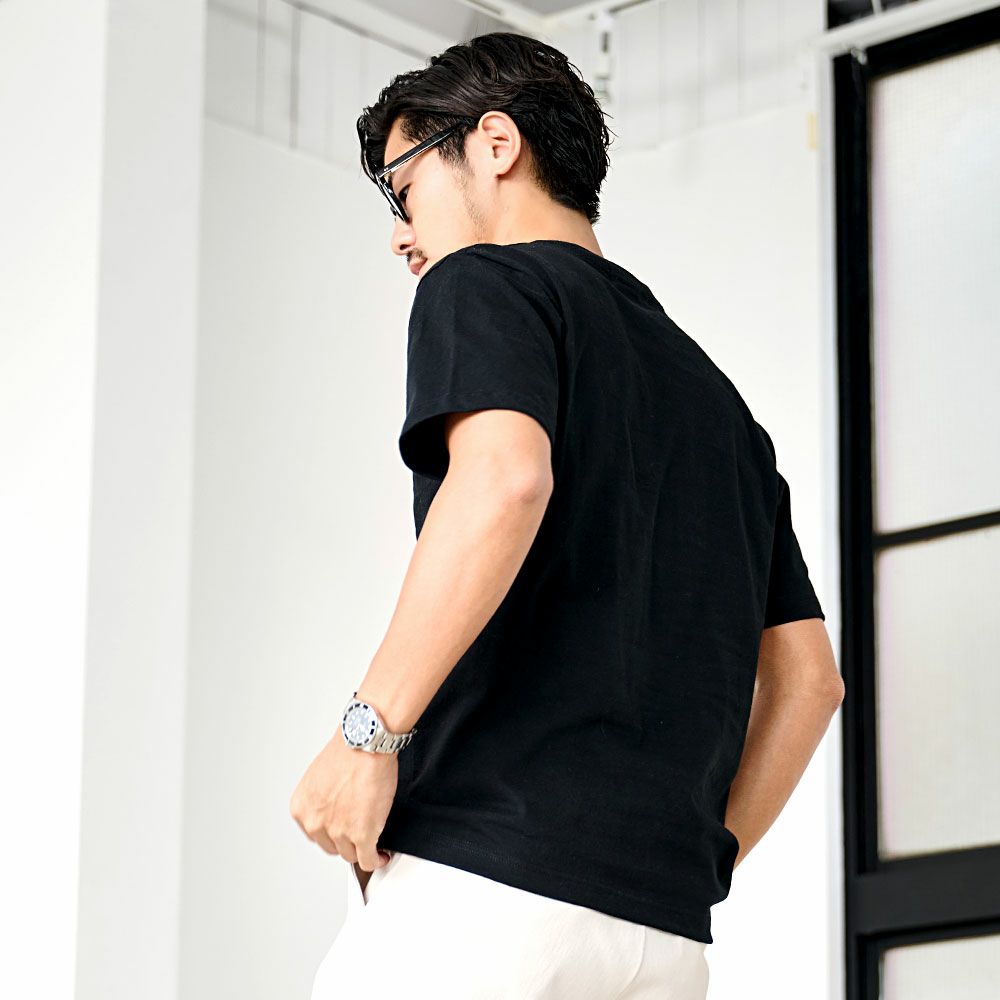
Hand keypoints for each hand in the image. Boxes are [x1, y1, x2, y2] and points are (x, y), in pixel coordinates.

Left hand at [290, 729, 397, 870]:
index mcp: (301, 809)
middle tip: (358, 831)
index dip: (331, 831)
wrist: (366, 744)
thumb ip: (321, 799)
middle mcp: (315, 823)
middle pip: (331, 846)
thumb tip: (333, 808)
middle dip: (345, 840)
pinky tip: (381, 854)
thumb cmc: (347, 751)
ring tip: (372, 844)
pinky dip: (375, 859)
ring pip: (350, 854)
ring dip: (362, 850)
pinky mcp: (362, 835)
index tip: (341, 831)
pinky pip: (368, 859)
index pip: (315, 834)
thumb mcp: (320, 777)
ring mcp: (338, 831)